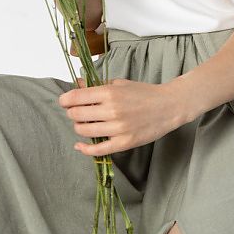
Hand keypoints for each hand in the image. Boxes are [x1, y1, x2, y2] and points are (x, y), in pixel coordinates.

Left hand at [58, 75, 183, 154]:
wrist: (169, 106)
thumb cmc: (144, 93)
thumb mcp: (120, 84)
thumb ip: (97, 85)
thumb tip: (77, 84)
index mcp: (110, 92)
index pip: (75, 98)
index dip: (64, 100)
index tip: (64, 102)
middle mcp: (112, 110)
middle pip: (76, 115)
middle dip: (72, 113)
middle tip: (77, 113)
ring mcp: (118, 129)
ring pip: (84, 131)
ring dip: (79, 127)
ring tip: (86, 124)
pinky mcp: (124, 143)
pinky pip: (98, 150)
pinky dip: (85, 149)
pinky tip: (79, 145)